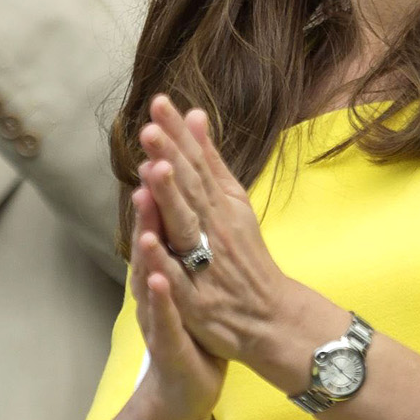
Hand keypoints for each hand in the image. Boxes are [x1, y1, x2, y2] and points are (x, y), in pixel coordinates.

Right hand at [130, 185, 225, 419]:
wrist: (186, 380)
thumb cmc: (194, 318)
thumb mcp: (191, 267)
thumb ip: (186, 225)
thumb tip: (184, 176)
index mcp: (164, 258)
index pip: (161, 208)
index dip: (161, 171)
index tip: (162, 134)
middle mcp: (154, 277)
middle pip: (150, 232)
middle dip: (150, 197)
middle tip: (149, 162)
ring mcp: (157, 308)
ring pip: (150, 271)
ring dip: (147, 242)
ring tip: (145, 213)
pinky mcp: (167, 341)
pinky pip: (162, 317)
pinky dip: (158, 298)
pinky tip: (157, 280)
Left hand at [136, 96, 297, 372]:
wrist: (271, 317)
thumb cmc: (245, 257)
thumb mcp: (232, 202)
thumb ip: (210, 161)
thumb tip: (195, 114)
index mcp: (221, 204)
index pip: (197, 163)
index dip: (178, 134)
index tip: (160, 102)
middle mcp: (214, 228)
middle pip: (191, 189)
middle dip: (171, 157)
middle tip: (151, 126)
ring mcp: (206, 262)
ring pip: (186, 226)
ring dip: (170, 199)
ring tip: (155, 168)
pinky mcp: (198, 298)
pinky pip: (179, 277)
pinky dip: (165, 260)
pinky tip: (148, 241)